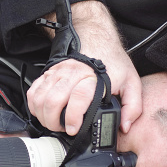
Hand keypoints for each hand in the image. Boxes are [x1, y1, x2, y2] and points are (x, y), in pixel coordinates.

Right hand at [27, 0, 142, 134]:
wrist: (97, 37)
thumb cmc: (113, 61)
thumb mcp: (131, 82)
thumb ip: (132, 107)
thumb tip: (124, 126)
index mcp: (93, 78)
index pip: (78, 98)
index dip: (73, 117)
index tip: (73, 129)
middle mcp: (73, 74)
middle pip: (53, 100)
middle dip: (54, 122)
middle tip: (63, 129)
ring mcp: (58, 73)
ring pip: (40, 97)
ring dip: (43, 115)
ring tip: (53, 123)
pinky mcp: (49, 72)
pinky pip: (33, 90)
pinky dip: (33, 104)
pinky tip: (42, 111)